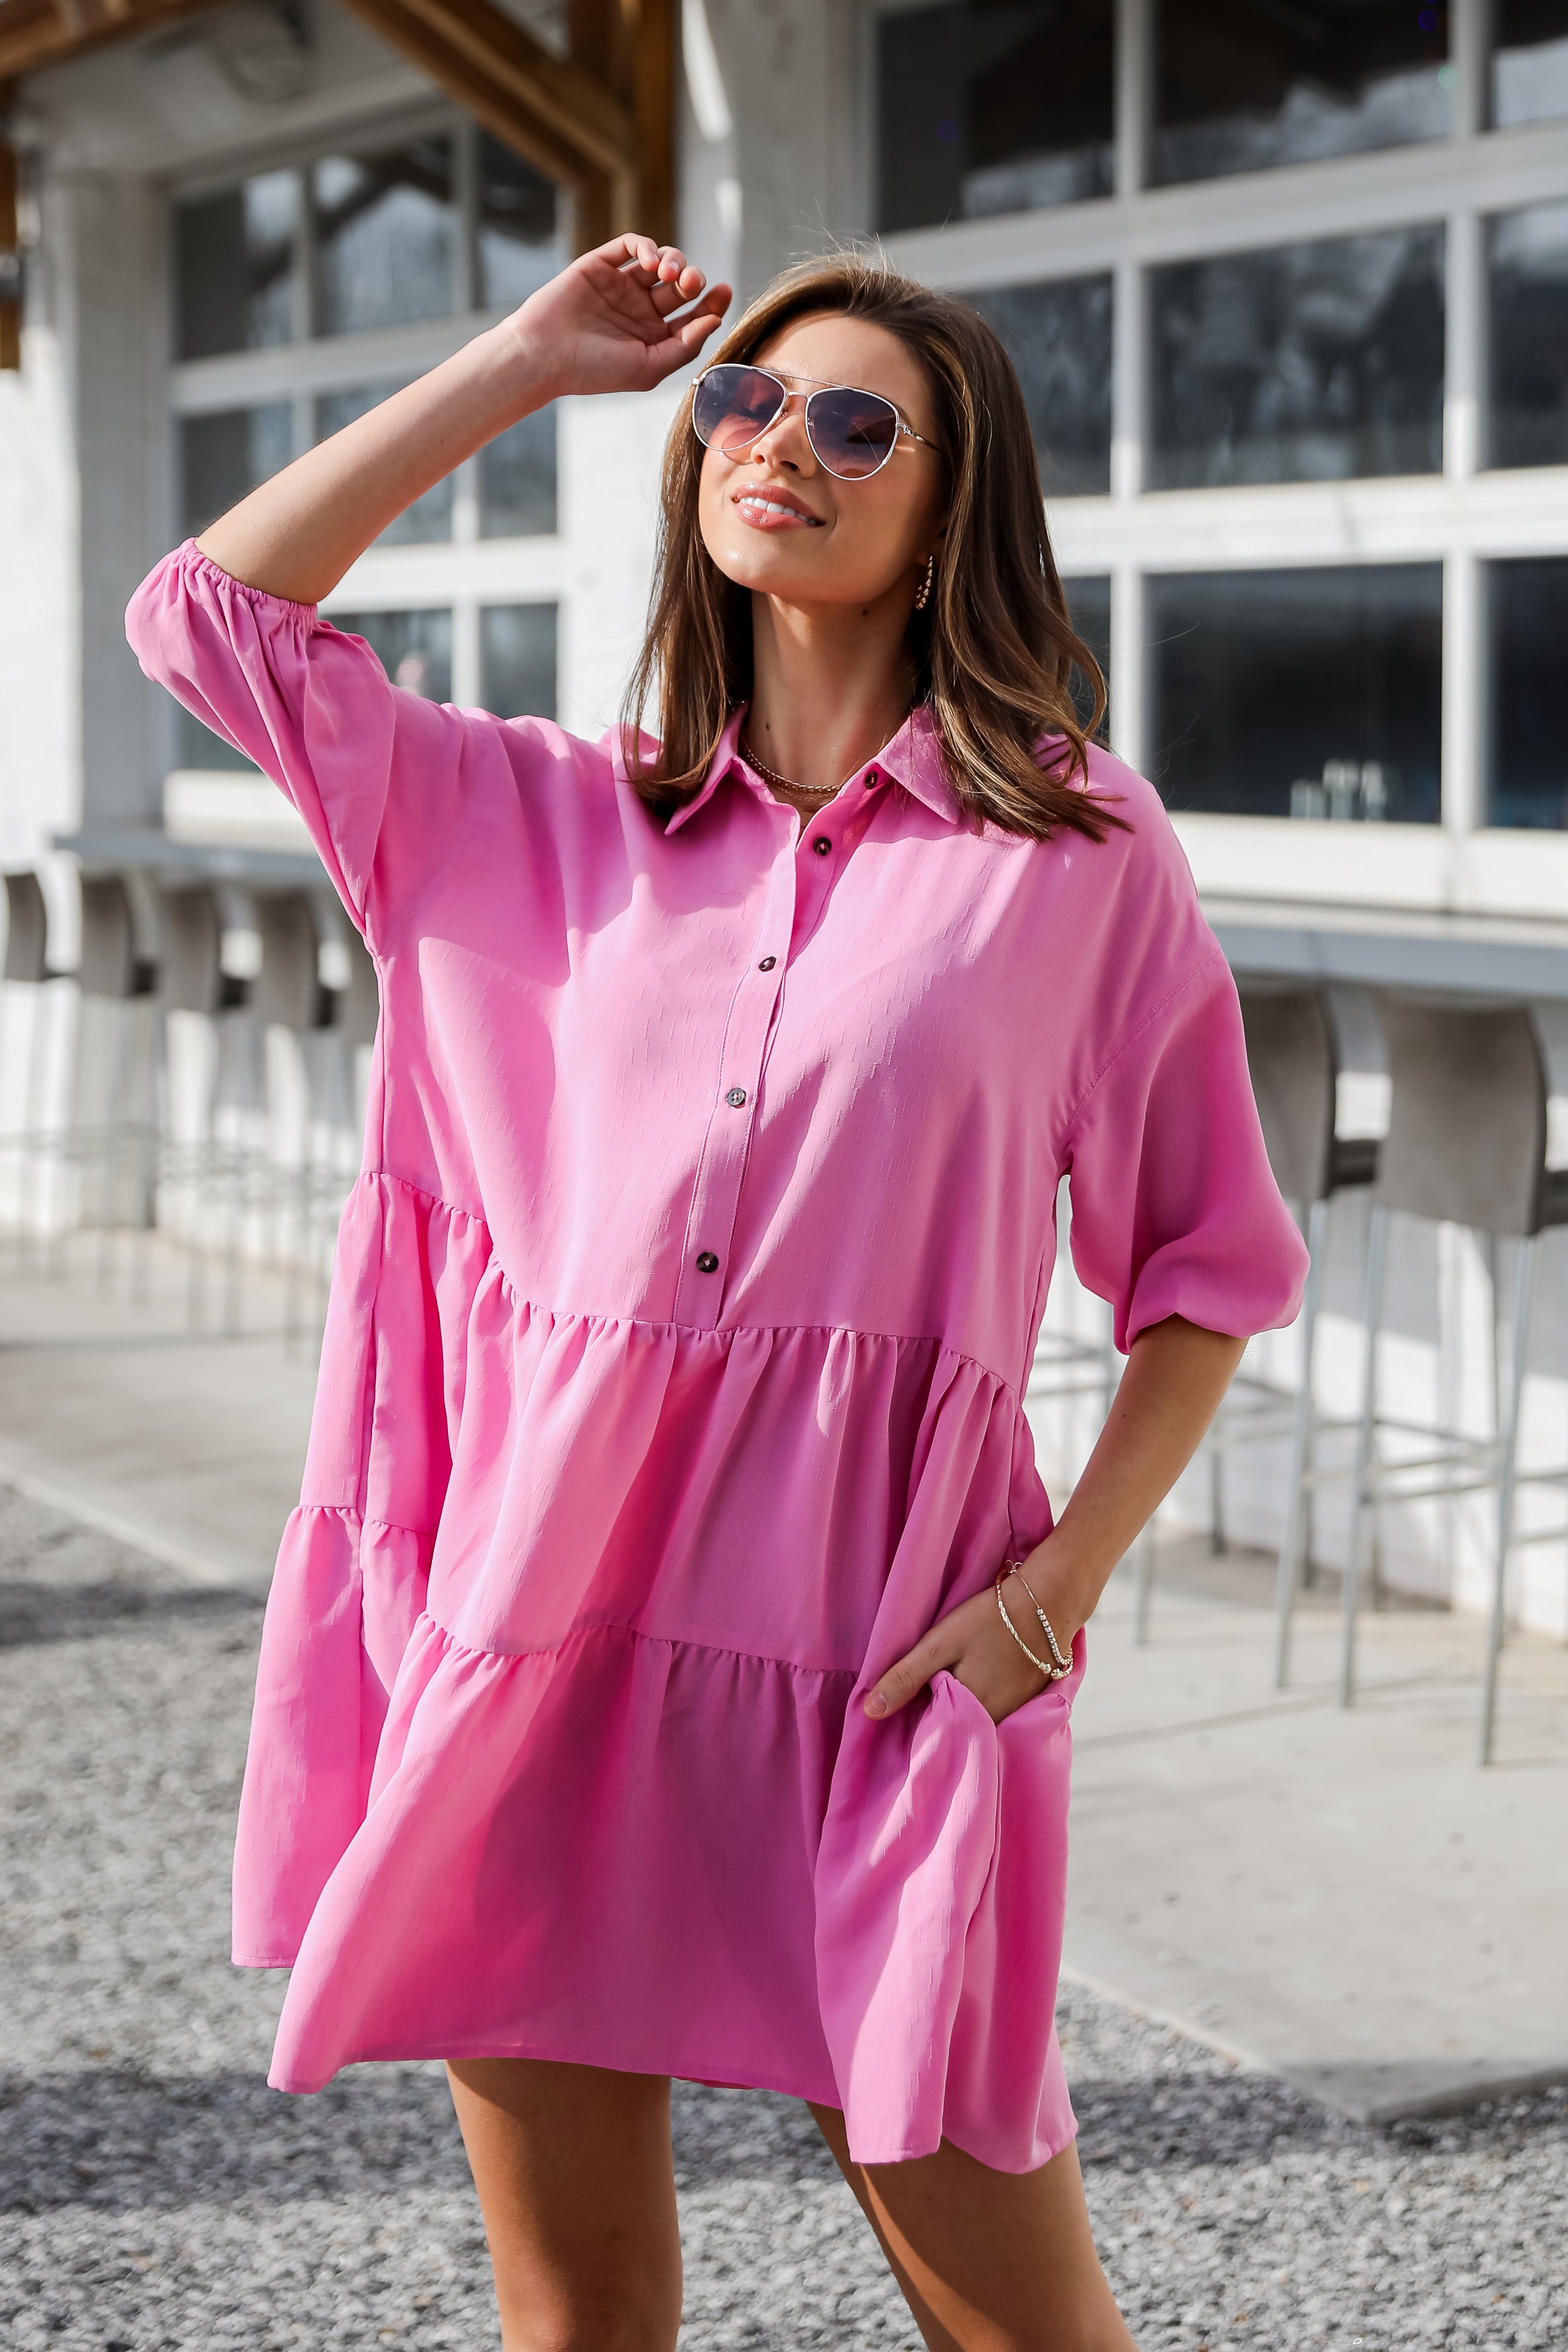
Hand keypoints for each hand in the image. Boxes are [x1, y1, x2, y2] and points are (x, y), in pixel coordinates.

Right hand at [509, 234, 732, 402]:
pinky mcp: (601, 265)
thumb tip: (714, 319)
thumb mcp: (648, 367)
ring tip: (667, 273)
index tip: (723, 292)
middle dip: (693, 279)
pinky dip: (647, 245)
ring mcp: (621, 285)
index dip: (712, 302)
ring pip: (661, 261)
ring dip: (674, 261)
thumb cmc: (594, 370)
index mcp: (655, 336)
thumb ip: (684, 345)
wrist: (544, 355)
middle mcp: (640, 310)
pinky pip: (631, 245)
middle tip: (691, 283)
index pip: (693, 314)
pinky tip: (650, 259)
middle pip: (681, 285)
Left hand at [862, 1550, 1086, 1727]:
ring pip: (973, 1719)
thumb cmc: (992, 1620)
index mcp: (971, 1715)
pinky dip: (979, 1699)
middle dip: (934, 1715)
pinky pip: (993, 1710)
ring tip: (945, 1680)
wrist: (1049, 1602)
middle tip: (921, 1689)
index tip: (899, 1707)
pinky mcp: (1026, 1701)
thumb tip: (869, 1712)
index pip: (931, 1733)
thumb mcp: (941, 1644)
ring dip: (957, 1707)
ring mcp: (1015, 1714)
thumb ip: (905, 1677)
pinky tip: (974, 1677)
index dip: (913, 1719)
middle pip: (953, 1728)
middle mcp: (995, 1724)